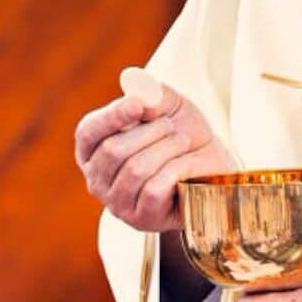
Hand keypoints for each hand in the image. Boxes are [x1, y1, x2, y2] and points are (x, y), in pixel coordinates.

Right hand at [74, 83, 232, 231]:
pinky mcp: (141, 219)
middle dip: (149, 132)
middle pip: (113, 150)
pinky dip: (174, 172)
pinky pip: (152, 190)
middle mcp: (97, 180)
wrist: (213, 169)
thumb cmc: (181, 136)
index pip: (88, 133)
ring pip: (135, 170)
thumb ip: (151, 91)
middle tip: (172, 127)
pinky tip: (185, 167)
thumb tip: (133, 82)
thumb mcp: (169, 105)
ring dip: (166, 149)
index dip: (111, 117)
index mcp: (92, 150)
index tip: (138, 104)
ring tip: (182, 142)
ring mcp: (117, 203)